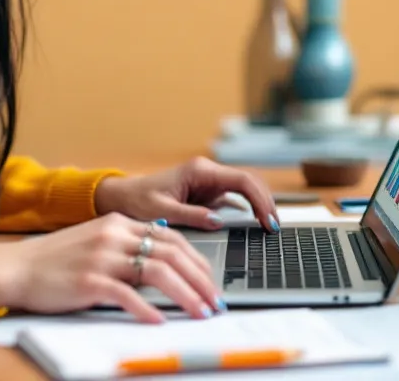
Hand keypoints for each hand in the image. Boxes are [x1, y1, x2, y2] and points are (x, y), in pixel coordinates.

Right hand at [0, 213, 222, 322]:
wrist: (17, 268)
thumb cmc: (56, 259)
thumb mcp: (97, 239)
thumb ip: (128, 242)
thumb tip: (164, 255)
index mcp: (120, 223)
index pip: (173, 238)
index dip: (198, 261)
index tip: (211, 282)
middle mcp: (114, 236)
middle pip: (172, 254)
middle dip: (200, 280)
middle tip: (215, 302)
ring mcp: (102, 258)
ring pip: (158, 272)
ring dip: (185, 295)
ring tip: (200, 312)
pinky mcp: (89, 282)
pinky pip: (127, 296)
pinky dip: (148, 309)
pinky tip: (160, 321)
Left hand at [94, 156, 279, 232]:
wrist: (123, 197)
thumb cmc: (138, 201)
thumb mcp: (161, 212)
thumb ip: (190, 216)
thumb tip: (218, 221)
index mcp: (199, 170)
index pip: (241, 180)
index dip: (259, 199)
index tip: (267, 219)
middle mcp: (208, 173)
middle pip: (249, 182)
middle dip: (266, 202)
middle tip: (274, 227)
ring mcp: (210, 182)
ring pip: (246, 189)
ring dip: (260, 205)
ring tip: (270, 227)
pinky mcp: (208, 194)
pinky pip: (236, 198)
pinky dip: (249, 209)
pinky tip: (257, 223)